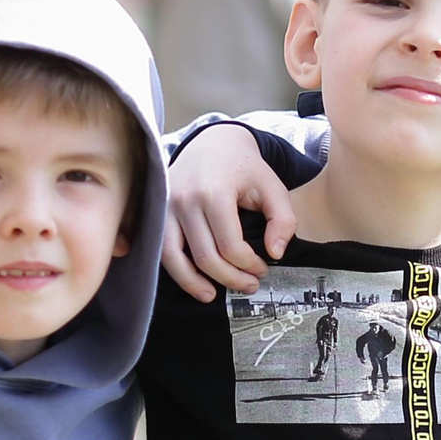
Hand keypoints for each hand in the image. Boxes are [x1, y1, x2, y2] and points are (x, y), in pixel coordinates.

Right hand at [161, 127, 289, 301]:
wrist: (212, 143)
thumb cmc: (244, 167)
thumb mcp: (272, 187)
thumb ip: (283, 219)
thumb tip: (275, 253)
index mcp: (215, 192)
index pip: (231, 246)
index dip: (249, 265)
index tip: (263, 268)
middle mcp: (185, 200)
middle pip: (206, 257)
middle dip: (230, 278)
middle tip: (249, 285)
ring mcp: (166, 207)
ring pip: (176, 258)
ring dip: (196, 283)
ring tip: (214, 295)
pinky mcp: (158, 213)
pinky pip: (162, 250)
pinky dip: (177, 271)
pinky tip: (194, 283)